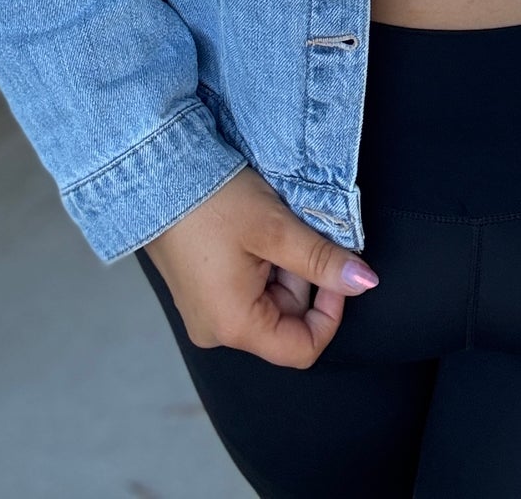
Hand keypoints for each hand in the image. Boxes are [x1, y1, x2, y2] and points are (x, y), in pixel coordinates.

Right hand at [142, 165, 377, 367]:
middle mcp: (216, 331)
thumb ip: (322, 261)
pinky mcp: (200, 293)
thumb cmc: (213, 201)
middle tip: (290, 234)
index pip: (302, 349)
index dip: (330, 311)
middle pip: (286, 323)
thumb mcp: (276, 229)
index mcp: (233, 326)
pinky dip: (261, 264)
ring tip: (266, 226)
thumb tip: (365, 283)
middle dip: (302, 279)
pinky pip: (246, 291)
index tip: (334, 267)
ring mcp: (205, 312)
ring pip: (269, 303)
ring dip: (282, 267)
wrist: (155, 172)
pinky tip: (250, 231)